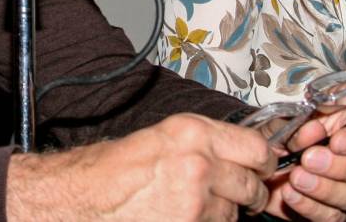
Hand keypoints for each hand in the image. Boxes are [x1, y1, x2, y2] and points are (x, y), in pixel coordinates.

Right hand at [6, 113, 274, 219]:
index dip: (263, 160)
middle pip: (253, 183)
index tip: (263, 166)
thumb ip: (203, 143)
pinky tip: (183, 219)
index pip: (257, 147)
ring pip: (236, 213)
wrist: (82, 199)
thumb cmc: (112, 171)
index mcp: (193, 133)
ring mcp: (197, 200)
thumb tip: (239, 153)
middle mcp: (200, 163)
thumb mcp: (161, 139)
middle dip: (247, 192)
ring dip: (223, 214)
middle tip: (236, 194)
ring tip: (193, 207)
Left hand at [263, 106, 345, 220]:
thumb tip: (315, 130)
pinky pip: (333, 217)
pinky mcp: (333, 212)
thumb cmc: (281, 136)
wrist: (263, 162)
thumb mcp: (286, 122)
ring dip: (324, 188)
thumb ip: (302, 124)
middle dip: (341, 166)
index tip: (336, 141)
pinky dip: (310, 207)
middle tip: (309, 159)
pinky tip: (290, 193)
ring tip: (295, 177)